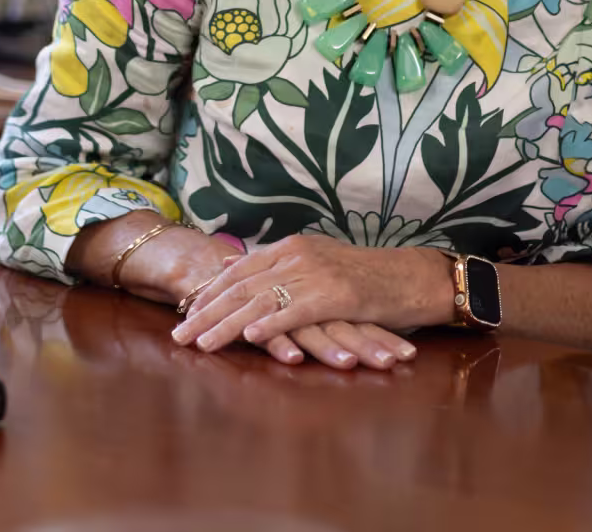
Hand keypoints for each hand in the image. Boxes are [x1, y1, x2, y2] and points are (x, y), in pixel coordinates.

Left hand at [172, 238, 441, 367]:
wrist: (413, 276)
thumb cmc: (368, 278)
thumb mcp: (319, 266)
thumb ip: (283, 270)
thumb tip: (241, 270)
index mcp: (291, 248)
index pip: (239, 270)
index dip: (210, 292)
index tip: (185, 311)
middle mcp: (297, 255)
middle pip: (241, 286)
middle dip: (205, 311)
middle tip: (178, 333)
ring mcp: (316, 273)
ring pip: (260, 301)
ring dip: (226, 325)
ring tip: (201, 343)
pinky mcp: (336, 294)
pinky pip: (295, 311)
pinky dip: (271, 325)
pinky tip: (249, 338)